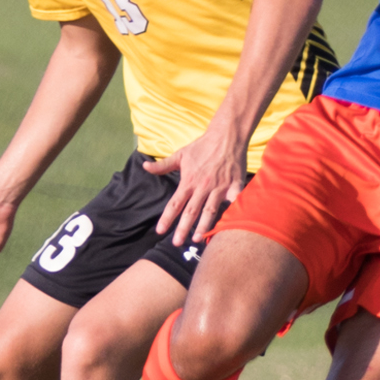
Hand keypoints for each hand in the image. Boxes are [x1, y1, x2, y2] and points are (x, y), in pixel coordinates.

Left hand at [143, 129, 248, 246]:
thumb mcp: (180, 155)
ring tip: (197, 239)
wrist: (226, 136)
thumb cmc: (202, 146)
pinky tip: (231, 225)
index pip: (175, 203)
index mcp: (188, 181)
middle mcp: (202, 187)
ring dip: (203, 225)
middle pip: (191, 211)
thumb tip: (144, 167)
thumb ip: (163, 165)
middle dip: (183, 228)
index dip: (167, 218)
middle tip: (177, 243)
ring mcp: (219, 187)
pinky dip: (234, 212)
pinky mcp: (234, 185)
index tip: (160, 231)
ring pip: (210, 210)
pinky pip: (235, 201)